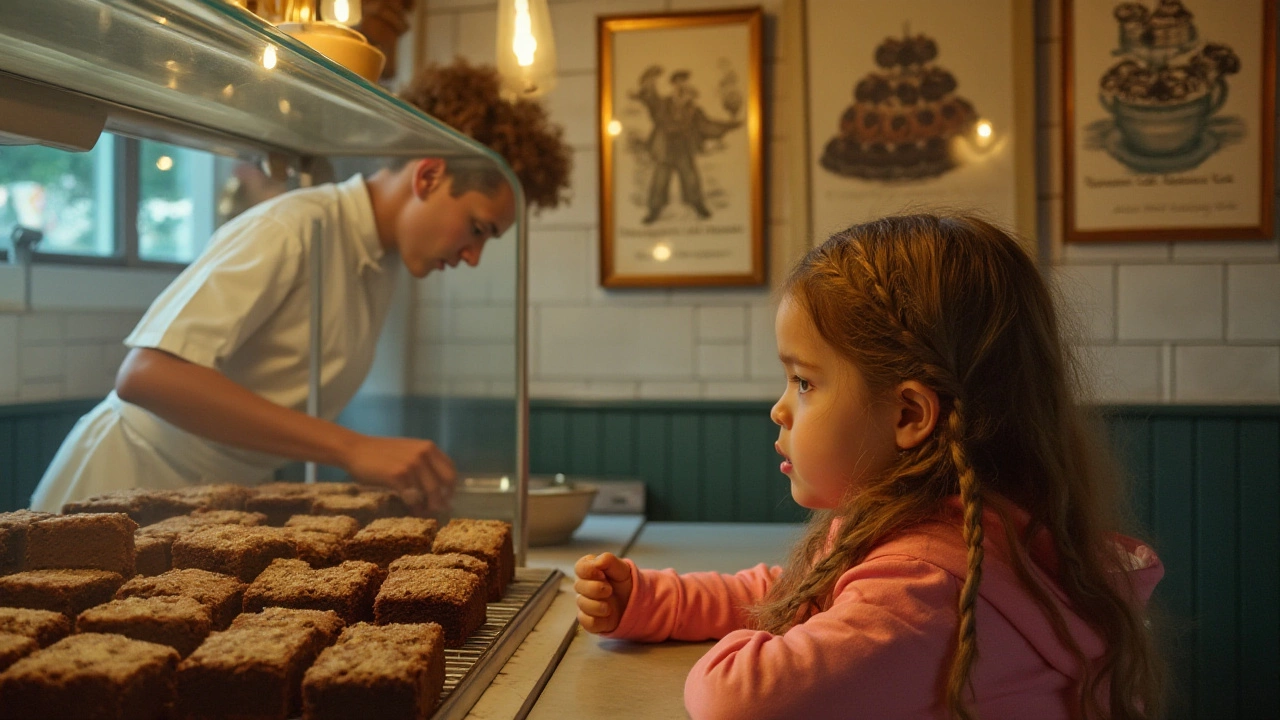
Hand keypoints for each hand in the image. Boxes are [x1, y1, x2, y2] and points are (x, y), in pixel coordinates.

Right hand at [341, 434, 455, 513]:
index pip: (450, 470)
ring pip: (430, 492)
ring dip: (427, 506)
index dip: (451, 487)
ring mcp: (410, 464)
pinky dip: (414, 507)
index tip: (448, 498)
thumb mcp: (408, 451)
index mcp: (428, 447)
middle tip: (438, 509)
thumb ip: (424, 463)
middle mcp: (422, 454)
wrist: (355, 450)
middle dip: (443, 499)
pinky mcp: (397, 476)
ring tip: (422, 511)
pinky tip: (412, 510)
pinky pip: (413, 497)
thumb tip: (440, 488)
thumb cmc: (381, 453)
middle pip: (444, 483)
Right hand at [574, 552, 632, 633]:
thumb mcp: (621, 567)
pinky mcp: (588, 620)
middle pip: (578, 586)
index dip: (590, 571)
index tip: (603, 575)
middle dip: (595, 588)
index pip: (580, 568)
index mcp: (588, 570)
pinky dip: (599, 620)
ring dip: (598, 605)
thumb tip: (597, 561)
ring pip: (582, 604)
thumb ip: (608, 560)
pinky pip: (587, 621)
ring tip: (609, 606)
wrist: (633, 601)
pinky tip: (607, 615)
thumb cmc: (622, 581)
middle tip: (609, 589)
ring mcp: (583, 603)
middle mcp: (582, 586)